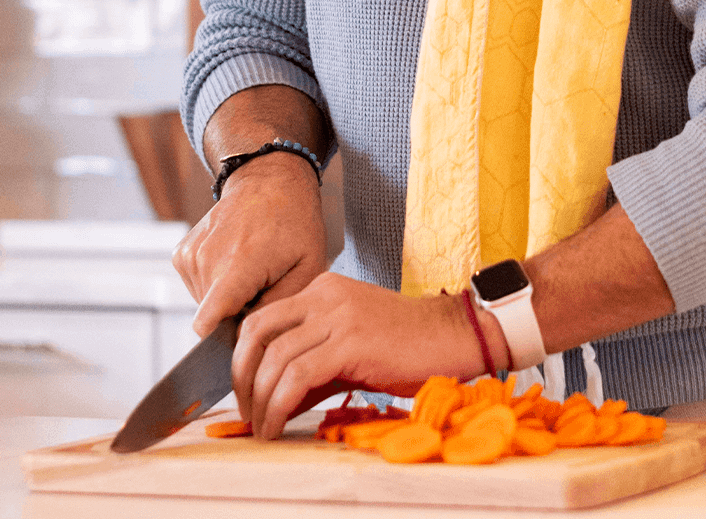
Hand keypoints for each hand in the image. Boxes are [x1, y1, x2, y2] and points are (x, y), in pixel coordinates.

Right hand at [173, 152, 326, 336]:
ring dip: (229, 298)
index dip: (224, 342)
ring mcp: (191, 255)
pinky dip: (217, 283)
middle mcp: (207, 259)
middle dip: (238, 314)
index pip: (207, 324)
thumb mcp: (308, 266)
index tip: (245, 338)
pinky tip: (238, 262)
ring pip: (204, 304)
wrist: (271, 180)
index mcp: (238, 264)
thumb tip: (252, 338)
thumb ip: (279, 307)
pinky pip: (197, 286)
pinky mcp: (182, 253)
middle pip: (212, 317)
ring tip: (254, 271)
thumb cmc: (295, 221)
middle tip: (265, 289)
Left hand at [231, 274, 503, 438]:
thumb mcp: (351, 347)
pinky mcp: (351, 340)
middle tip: (245, 410)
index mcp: (324, 289)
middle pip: (257, 330)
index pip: (263, 318)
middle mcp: (326, 294)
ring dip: (259, 399)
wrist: (455, 337)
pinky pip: (298, 375)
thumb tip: (274, 400)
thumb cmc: (409, 346)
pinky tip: (278, 425)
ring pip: (274, 356)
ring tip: (262, 427)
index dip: (243, 358)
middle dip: (240, 375)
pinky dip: (279, 405)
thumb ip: (313, 365)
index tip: (245, 393)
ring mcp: (338, 314)